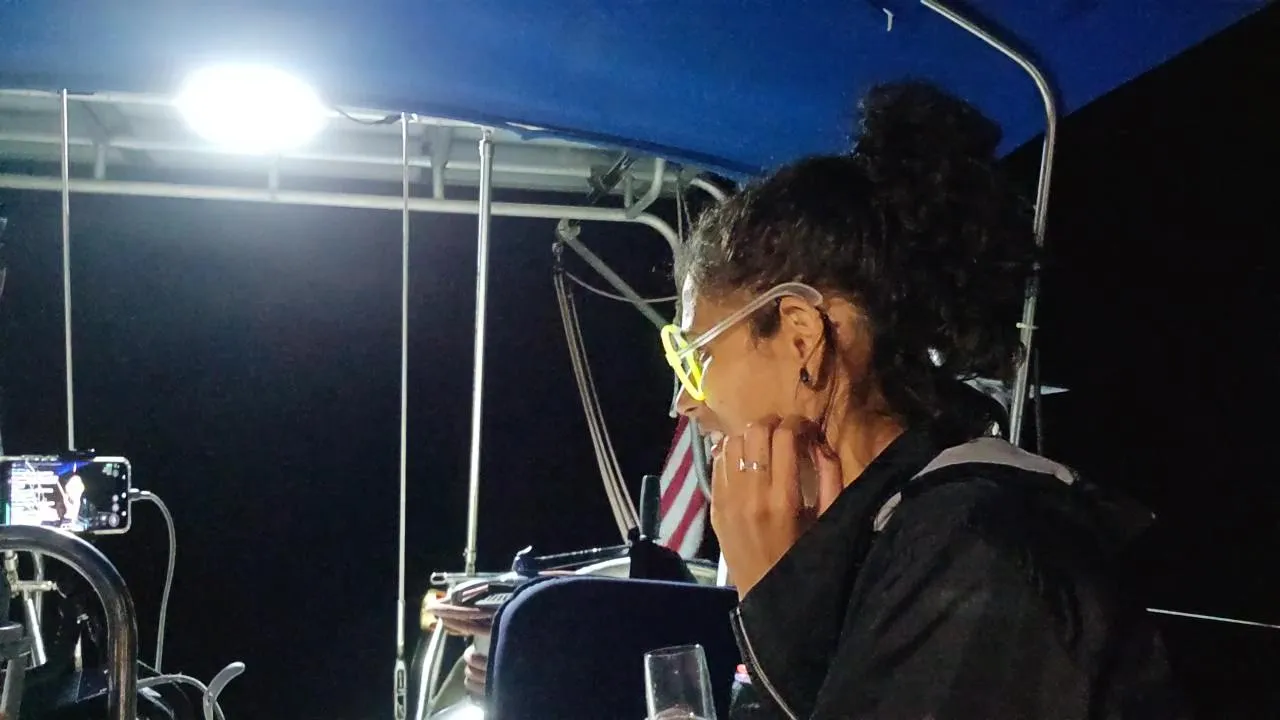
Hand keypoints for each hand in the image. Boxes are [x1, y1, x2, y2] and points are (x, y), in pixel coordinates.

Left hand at [711, 416, 843, 599]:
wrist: (769, 596)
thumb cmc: (807, 558)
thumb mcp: (829, 519)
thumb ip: (830, 475)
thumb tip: (820, 440)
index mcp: (783, 499)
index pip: (785, 436)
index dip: (799, 423)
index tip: (809, 429)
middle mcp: (750, 495)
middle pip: (755, 432)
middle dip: (775, 424)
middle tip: (788, 434)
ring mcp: (727, 500)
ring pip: (732, 442)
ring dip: (751, 437)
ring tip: (765, 446)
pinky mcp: (714, 507)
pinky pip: (717, 463)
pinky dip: (732, 453)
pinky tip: (747, 461)